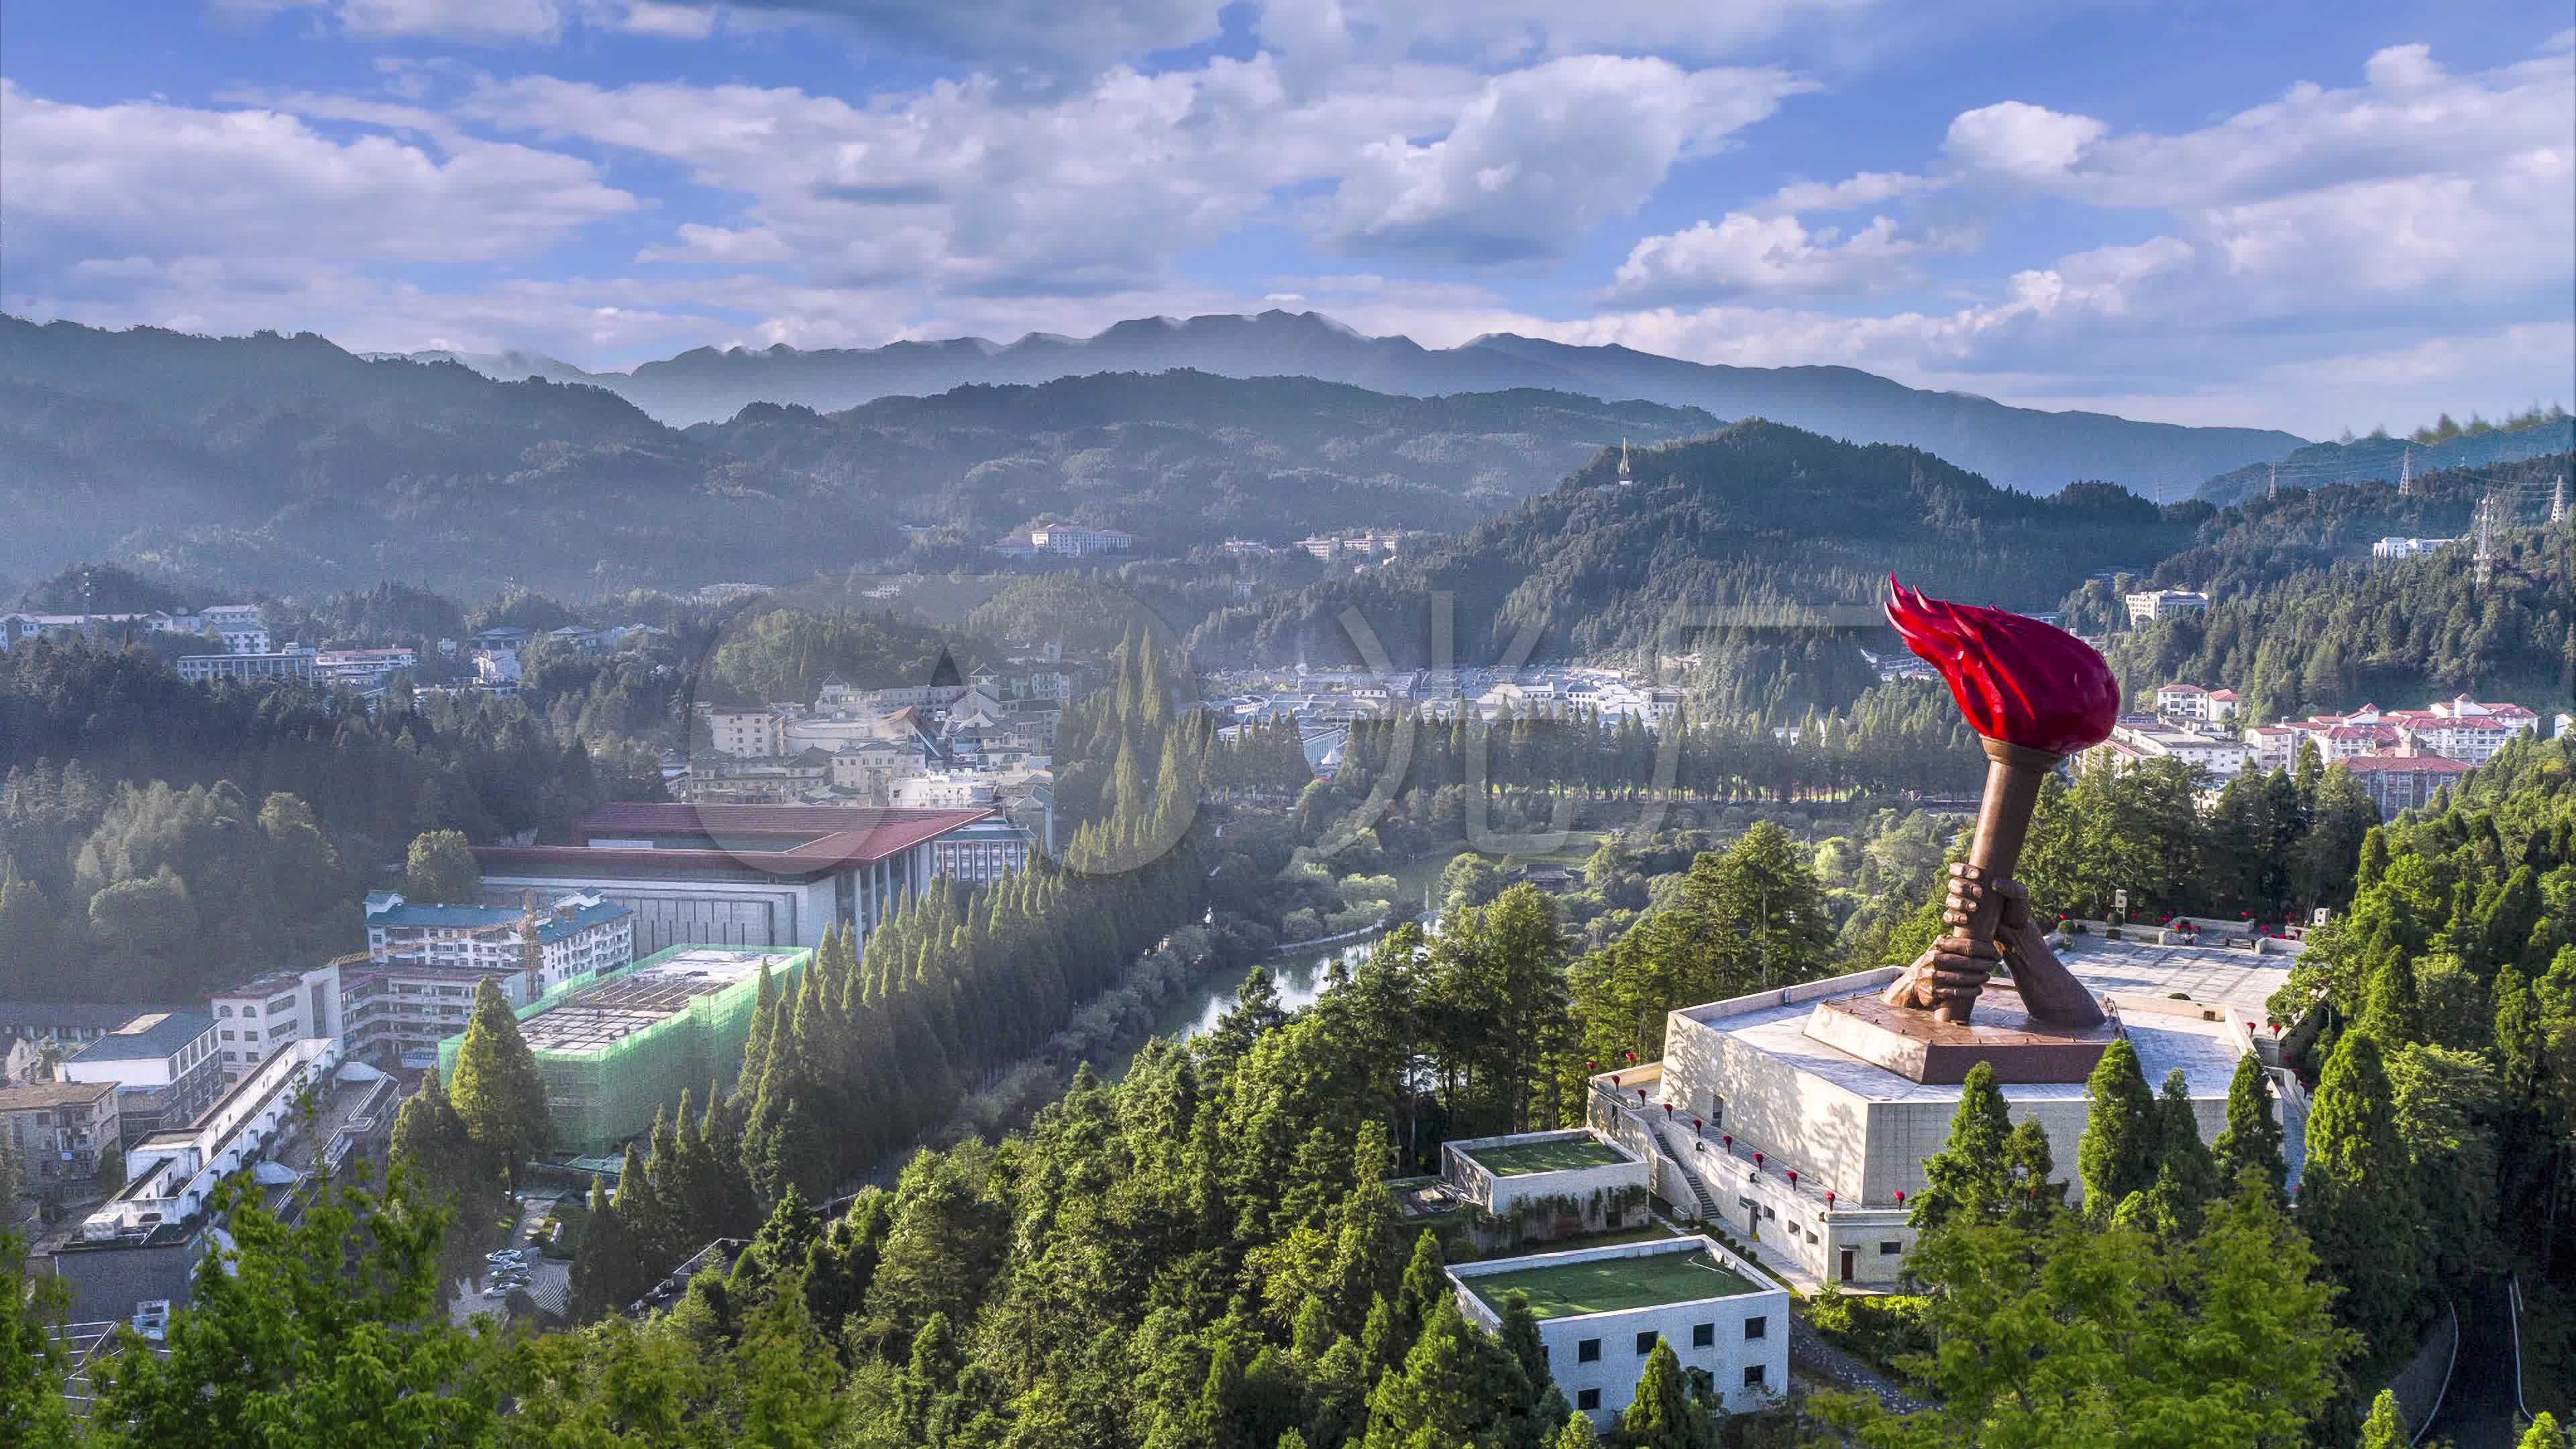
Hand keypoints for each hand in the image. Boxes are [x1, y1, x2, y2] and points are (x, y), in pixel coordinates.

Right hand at [1883, 933, 1998, 1010]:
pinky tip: (1978, 989)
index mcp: (1938, 947)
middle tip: (1993, 965)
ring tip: (1987, 977)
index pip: (1965, 945)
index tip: (1995, 953)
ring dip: (1977, 978)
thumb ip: (1950, 942)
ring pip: (1960, 977)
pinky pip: (1955, 992)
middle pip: (1964, 962)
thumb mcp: (1936, 950)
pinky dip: (1969, 991)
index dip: (1983, 949)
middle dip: (1983, 963)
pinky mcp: (1932, 992)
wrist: (1911, 984)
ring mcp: (1931, 977)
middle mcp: (1933, 960)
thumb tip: (1975, 933)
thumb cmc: (1932, 965)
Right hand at [1942, 862, 2031, 934]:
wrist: (2016, 932)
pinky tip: (1967, 919)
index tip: (1978, 875)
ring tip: (1975, 907)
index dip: (1962, 869)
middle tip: (1980, 892)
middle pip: (1953, 884)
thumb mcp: (2021, 896)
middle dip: (1964, 887)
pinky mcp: (1960, 921)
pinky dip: (1954, 917)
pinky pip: (1948, 917)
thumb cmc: (2017, 910)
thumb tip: (1994, 883)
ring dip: (1959, 902)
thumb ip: (2013, 887)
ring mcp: (1961, 907)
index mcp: (1976, 880)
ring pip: (1949, 899)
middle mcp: (1965, 892)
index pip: (1959, 869)